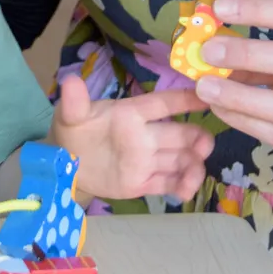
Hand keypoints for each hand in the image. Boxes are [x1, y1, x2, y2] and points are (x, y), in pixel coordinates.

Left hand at [50, 74, 214, 202]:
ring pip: (178, 160)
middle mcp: (145, 135)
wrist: (66, 165)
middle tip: (206, 144)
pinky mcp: (143, 182)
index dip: (183, 100)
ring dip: (192, 166)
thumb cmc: (74, 131)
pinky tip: (185, 192)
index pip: (162, 104)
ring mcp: (147, 160)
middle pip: (179, 134)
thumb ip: (74, 102)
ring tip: (194, 176)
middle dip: (196, 138)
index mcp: (132, 114)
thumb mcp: (70, 115)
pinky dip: (179, 187)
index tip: (206, 97)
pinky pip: (167, 183)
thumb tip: (71, 80)